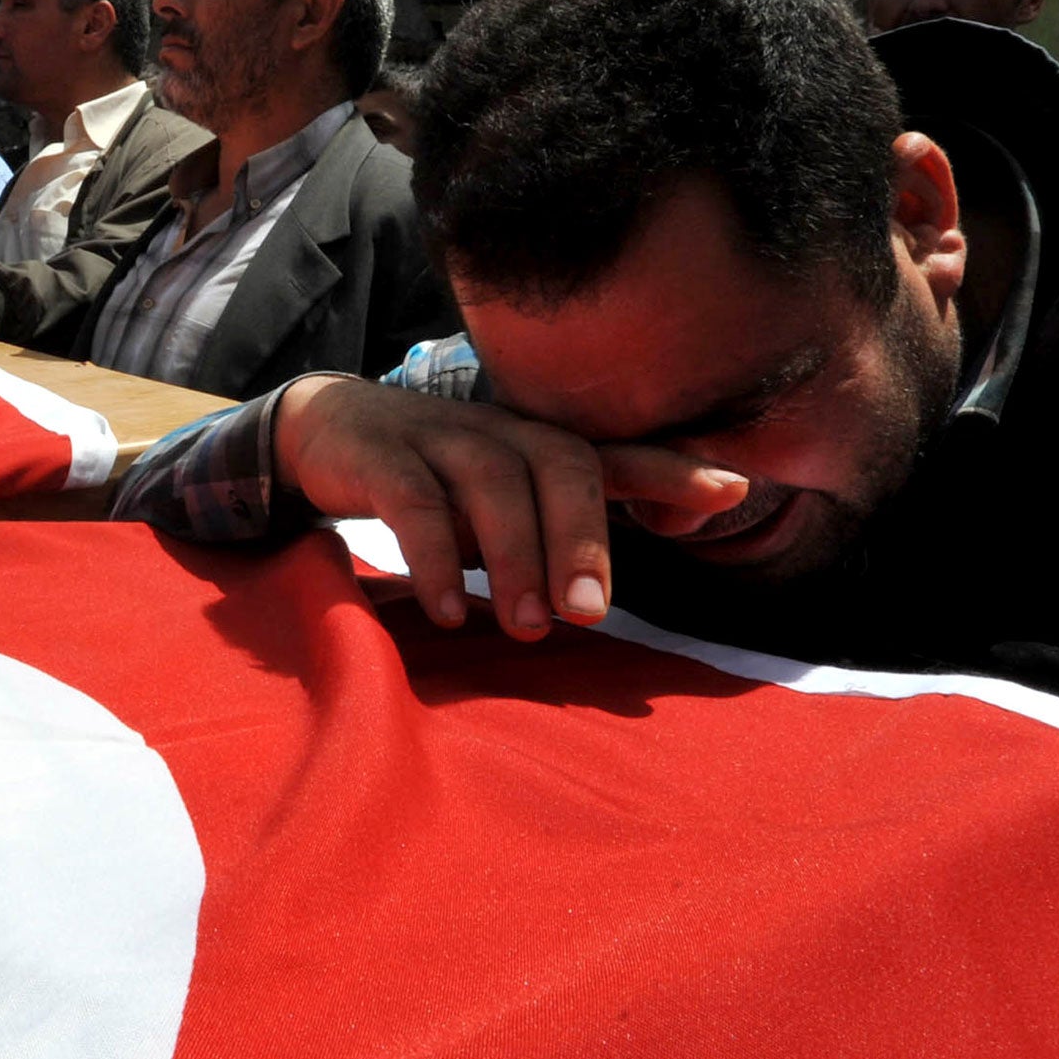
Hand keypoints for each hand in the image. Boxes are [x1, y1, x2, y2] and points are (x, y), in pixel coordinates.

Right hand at [272, 376, 748, 640]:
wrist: (325, 429)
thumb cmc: (433, 479)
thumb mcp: (499, 501)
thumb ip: (550, 532)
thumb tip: (599, 598)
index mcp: (537, 446)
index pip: (615, 453)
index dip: (673, 468)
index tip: (733, 488)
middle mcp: (500, 433)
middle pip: (561, 465)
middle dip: (583, 537)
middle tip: (589, 612)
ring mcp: (440, 438)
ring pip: (494, 483)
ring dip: (516, 557)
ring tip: (525, 629)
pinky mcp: (380, 456)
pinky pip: (415, 502)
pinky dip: (437, 557)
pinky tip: (449, 610)